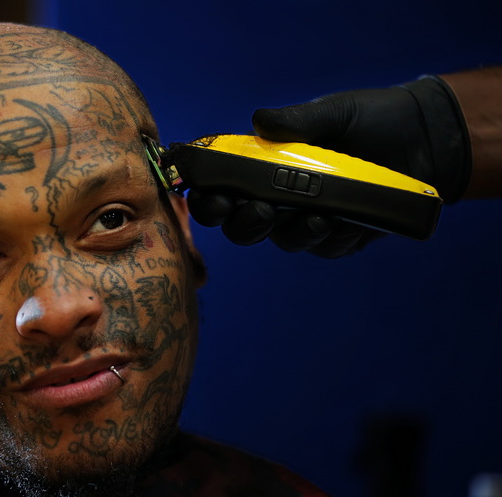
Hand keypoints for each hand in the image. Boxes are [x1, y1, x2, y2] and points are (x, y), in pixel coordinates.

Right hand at [188, 76, 470, 256]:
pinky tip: (342, 222)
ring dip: (293, 232)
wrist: (423, 139)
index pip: (220, 192)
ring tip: (317, 218)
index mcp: (262, 169)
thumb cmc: (369, 120)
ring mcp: (307, 220)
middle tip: (259, 211)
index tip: (213, 196)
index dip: (208, 200)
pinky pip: (326, 247)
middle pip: (242, 228)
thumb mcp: (331, 114)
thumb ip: (295, 121)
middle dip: (244, 225)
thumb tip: (259, 121)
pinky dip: (332, 237)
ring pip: (284, 240)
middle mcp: (277, 200)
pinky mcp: (339, 237)